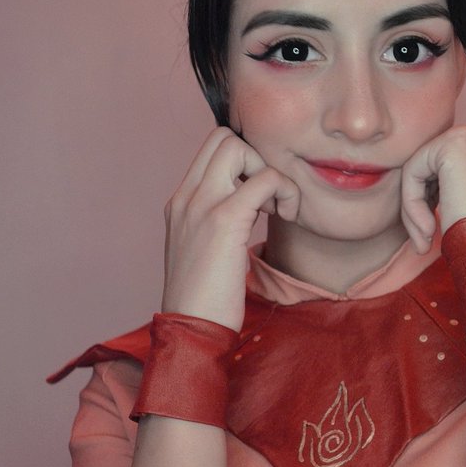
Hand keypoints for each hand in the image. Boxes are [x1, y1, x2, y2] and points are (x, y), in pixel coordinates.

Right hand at [162, 127, 299, 329]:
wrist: (191, 329)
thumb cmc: (204, 299)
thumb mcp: (203, 249)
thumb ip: (216, 221)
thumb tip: (248, 205)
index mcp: (180, 201)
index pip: (211, 149)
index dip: (243, 161)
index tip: (257, 197)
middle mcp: (186, 196)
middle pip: (223, 137)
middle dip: (256, 159)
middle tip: (268, 199)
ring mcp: (201, 205)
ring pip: (240, 147)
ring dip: (270, 172)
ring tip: (276, 209)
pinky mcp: (224, 220)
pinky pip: (265, 178)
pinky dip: (284, 190)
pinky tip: (286, 216)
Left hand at [400, 99, 465, 253]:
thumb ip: (464, 174)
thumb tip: (430, 175)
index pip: (455, 160)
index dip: (440, 192)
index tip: (437, 224)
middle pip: (438, 160)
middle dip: (425, 198)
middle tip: (425, 236)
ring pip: (422, 166)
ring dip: (416, 206)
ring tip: (425, 237)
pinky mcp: (452, 143)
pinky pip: (413, 171)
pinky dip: (412, 203)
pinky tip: (427, 229)